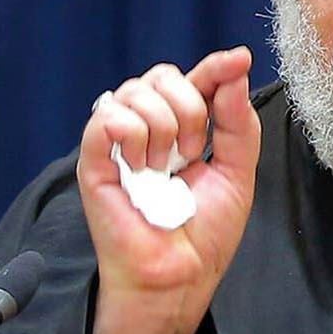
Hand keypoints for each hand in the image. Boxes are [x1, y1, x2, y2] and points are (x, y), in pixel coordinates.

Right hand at [74, 47, 260, 333]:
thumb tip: (235, 67)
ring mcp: (118, 143)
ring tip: (167, 167)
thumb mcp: (237, 170)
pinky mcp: (94, 162)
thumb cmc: (204, 232)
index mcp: (180, 128)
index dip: (215, 66)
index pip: (192, 79)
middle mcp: (146, 129)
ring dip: (164, 126)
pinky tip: (144, 164)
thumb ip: (238, 120)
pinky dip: (132, 132)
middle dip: (191, 108)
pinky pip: (106, 118)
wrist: (181, 274)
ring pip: (135, 91)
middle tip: (195, 152)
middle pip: (162, 76)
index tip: (238, 59)